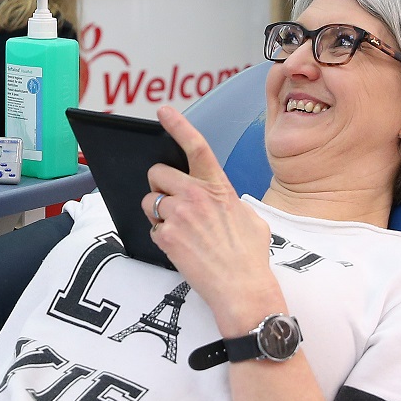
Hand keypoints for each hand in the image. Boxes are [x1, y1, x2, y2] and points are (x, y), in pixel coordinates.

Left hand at [143, 105, 283, 333]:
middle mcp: (196, 195)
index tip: (162, 111)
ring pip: (150, 202)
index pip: (196, 146)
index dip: (177, 124)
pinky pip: (152, 229)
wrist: (243, 289)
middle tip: (169, 200)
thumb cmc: (250, 256)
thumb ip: (228, 200)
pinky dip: (162, 238)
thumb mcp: (250, 217)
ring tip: (179, 230)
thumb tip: (216, 199)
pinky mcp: (166, 237)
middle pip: (157, 173)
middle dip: (159, 185)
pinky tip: (181, 249)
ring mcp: (179, 215)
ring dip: (157, 213)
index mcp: (217, 186)